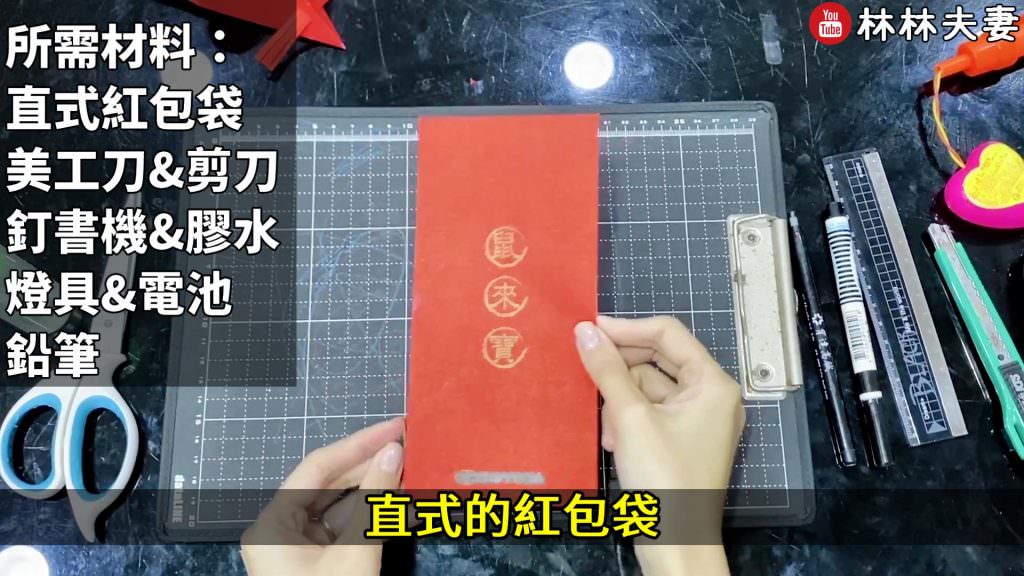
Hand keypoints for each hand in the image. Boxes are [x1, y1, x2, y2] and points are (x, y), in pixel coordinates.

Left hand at [241, 417, 404, 575]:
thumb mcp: (354, 553)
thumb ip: (373, 501)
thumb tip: (394, 451)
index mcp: (273, 525)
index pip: (318, 468)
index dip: (359, 444)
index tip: (394, 427)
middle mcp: (281, 531)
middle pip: (329, 485)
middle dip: (369, 466)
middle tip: (406, 446)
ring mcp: (299, 549)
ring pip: (341, 508)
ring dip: (374, 491)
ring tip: (410, 470)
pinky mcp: (318, 564)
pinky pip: (345, 530)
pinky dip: (370, 517)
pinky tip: (399, 502)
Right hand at [574, 316, 744, 575]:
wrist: (675, 543)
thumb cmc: (663, 477)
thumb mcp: (630, 418)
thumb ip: (608, 370)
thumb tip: (585, 331)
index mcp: (712, 383)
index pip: (668, 334)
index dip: (627, 328)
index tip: (589, 329)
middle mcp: (711, 396)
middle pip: (657, 362)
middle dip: (622, 374)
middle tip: (587, 374)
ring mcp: (698, 420)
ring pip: (648, 389)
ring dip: (621, 403)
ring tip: (609, 429)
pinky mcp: (682, 441)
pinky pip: (650, 413)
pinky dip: (628, 421)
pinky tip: (614, 442)